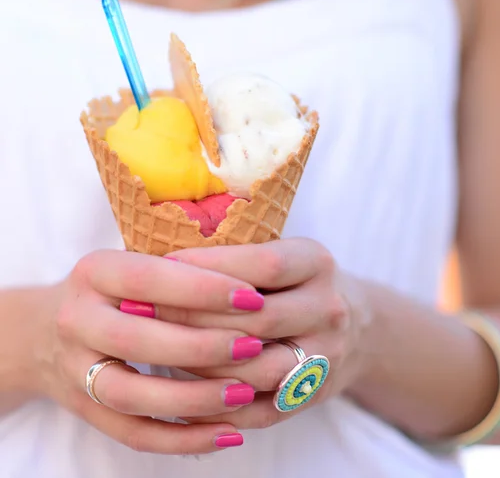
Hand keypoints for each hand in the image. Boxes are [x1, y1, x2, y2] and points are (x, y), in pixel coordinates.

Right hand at [36, 250, 268, 453]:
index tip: (252, 297)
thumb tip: (251, 290)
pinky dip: (182, 439)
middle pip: (137, 340)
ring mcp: (74, 370)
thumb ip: (180, 272)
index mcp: (95, 272)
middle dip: (202, 346)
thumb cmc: (113, 291)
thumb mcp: (134, 264)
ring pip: (132, 395)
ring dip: (194, 399)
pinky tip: (227, 434)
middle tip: (254, 346)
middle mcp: (77, 319)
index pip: (148, 278)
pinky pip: (133, 434)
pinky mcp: (84, 410)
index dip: (202, 290)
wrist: (41, 331)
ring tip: (245, 393)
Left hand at [156, 239, 367, 429]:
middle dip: (192, 317)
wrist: (357, 325)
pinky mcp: (313, 394)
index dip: (209, 269)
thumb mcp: (283, 254)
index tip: (160, 269)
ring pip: (256, 370)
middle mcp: (328, 309)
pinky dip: (217, 409)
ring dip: (201, 366)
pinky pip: (261, 410)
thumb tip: (160, 263)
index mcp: (317, 263)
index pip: (263, 266)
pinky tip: (179, 399)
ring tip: (155, 355)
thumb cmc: (299, 283)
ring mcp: (326, 356)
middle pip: (257, 320)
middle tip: (141, 314)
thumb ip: (237, 259)